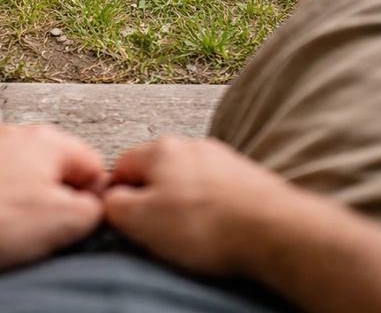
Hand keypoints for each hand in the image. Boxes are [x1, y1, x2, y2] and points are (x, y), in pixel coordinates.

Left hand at [0, 124, 105, 273]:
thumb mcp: (63, 222)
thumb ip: (94, 211)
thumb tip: (97, 208)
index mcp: (49, 139)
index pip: (95, 164)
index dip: (95, 199)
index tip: (82, 224)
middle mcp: (19, 134)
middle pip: (59, 171)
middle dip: (59, 203)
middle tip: (48, 234)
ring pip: (27, 180)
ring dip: (27, 208)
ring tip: (13, 235)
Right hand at [104, 136, 299, 276]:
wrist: (272, 230)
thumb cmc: (207, 225)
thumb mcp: (140, 221)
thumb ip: (114, 206)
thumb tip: (108, 201)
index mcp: (161, 149)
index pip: (122, 164)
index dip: (115, 193)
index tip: (118, 216)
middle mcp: (192, 145)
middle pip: (157, 171)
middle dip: (152, 199)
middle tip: (153, 231)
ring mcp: (223, 159)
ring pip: (189, 181)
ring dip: (184, 204)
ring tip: (190, 235)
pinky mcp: (247, 177)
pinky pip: (217, 192)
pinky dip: (212, 210)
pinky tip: (216, 230)